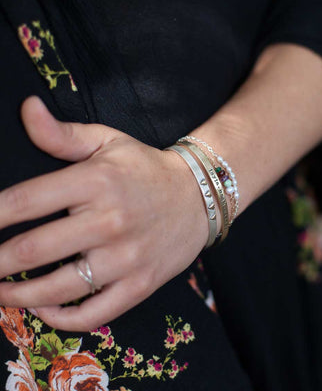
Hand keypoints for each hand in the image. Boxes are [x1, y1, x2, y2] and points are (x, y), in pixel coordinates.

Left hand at [0, 96, 208, 330]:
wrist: (198, 196)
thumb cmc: (147, 169)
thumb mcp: (109, 141)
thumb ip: (63, 133)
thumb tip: (26, 108)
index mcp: (96, 181)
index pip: (24, 202)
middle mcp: (110, 220)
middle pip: (32, 250)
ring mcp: (127, 257)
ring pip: (58, 288)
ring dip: (17, 295)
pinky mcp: (141, 283)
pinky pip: (94, 312)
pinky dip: (61, 318)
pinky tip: (45, 309)